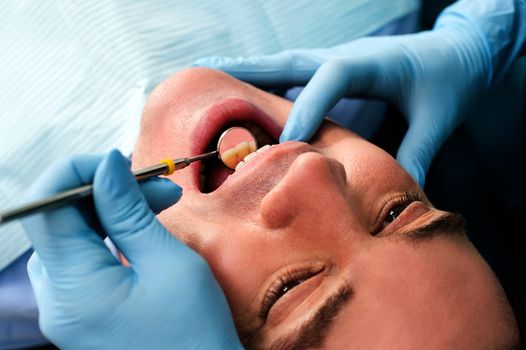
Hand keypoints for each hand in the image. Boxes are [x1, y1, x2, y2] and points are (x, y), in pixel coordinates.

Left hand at [22, 151, 241, 349]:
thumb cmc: (195, 334)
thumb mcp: (168, 263)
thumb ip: (128, 211)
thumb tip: (107, 165)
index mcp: (74, 291)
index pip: (47, 207)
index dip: (79, 172)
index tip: (123, 164)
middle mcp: (57, 302)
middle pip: (60, 220)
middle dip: (106, 191)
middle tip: (160, 187)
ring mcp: (66, 310)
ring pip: (72, 236)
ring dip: (111, 211)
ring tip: (159, 205)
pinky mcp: (81, 312)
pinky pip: (82, 259)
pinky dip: (109, 235)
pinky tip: (141, 229)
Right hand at [195, 22, 490, 185]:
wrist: (461, 51)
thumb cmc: (451, 79)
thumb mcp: (440, 117)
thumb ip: (419, 151)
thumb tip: (401, 191)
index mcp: (373, 62)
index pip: (332, 78)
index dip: (308, 107)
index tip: (289, 143)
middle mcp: (348, 55)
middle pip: (292, 61)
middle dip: (251, 72)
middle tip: (209, 76)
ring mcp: (339, 58)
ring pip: (286, 65)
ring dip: (250, 72)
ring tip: (211, 78)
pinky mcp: (336, 67)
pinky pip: (294, 74)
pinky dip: (268, 81)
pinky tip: (247, 93)